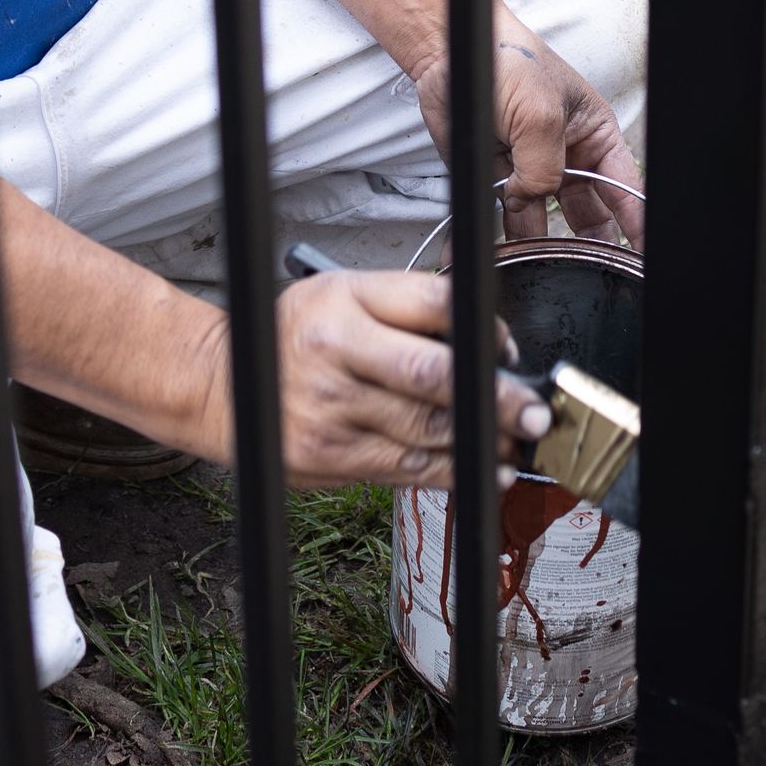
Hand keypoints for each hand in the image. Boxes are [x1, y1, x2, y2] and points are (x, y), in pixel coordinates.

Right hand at [259, 267, 550, 489]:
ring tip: (517, 442)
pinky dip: (452, 473)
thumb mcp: (345, 293)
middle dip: (495, 398)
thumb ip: (411, 304)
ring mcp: (329, 412)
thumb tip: (486, 339)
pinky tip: (483, 469)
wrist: (230, 389)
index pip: (432, 306)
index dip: (480, 329)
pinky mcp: (328, 459)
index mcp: (344, 303)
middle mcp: (334, 354)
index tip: (506, 350)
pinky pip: (405, 469)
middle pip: (433, 376)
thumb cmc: (300, 335)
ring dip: (483, 441)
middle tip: (535, 412)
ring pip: (426, 431)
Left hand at [409, 1, 643, 248]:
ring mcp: (531, 168)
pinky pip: (503, 216)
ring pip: (543, 222)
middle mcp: (566, 156)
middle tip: (590, 272)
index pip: (625, 187)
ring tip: (538, 265)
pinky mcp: (496, 177)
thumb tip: (532, 199)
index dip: (637, 223)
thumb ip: (544, 169)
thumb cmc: (507, 61)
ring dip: (540, 245)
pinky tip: (501, 255)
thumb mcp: (539, 117)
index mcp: (593, 134)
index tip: (641, 256)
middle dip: (589, 244)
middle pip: (588, 214)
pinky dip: (499, 237)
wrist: (451, 54)